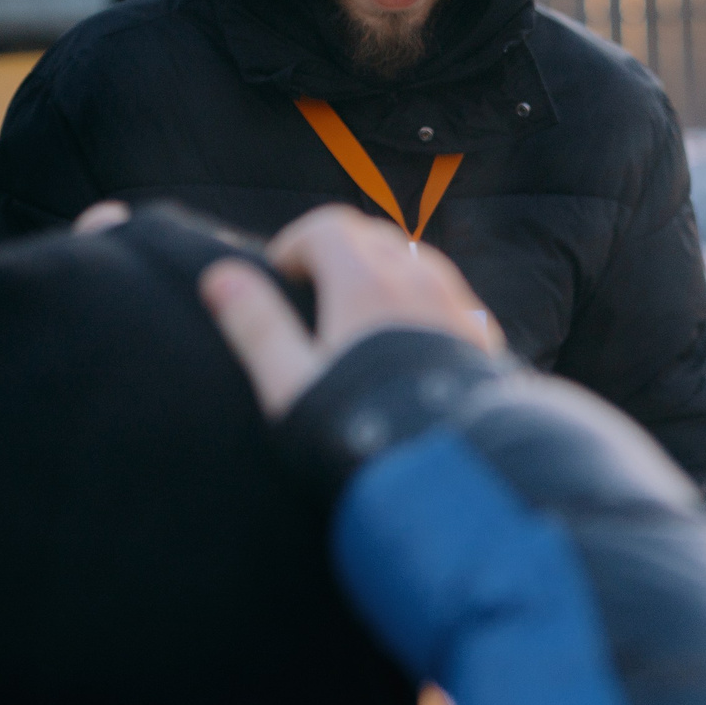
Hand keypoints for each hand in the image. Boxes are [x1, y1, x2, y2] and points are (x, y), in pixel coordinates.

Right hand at [200, 204, 503, 418]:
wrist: (450, 477)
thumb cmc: (362, 433)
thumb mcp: (293, 386)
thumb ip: (258, 326)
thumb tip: (221, 277)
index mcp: (365, 283)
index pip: (328, 227)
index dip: (295, 244)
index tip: (280, 278)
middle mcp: (419, 281)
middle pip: (375, 237)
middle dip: (340, 253)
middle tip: (315, 295)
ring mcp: (459, 307)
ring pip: (418, 263)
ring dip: (386, 274)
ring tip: (361, 319)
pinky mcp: (485, 339)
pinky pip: (451, 298)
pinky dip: (424, 302)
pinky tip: (411, 344)